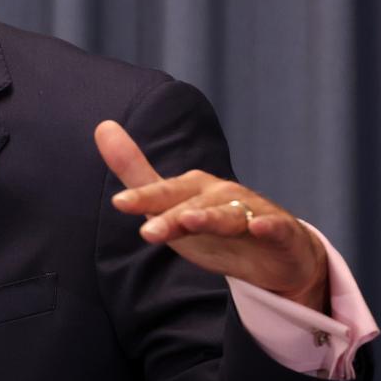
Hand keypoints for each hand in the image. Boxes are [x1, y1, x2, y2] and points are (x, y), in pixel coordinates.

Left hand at [94, 120, 329, 313]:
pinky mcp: (279, 232)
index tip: (118, 202)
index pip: (163, 194)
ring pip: (228, 216)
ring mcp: (251, 211)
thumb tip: (101, 125)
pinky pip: (273, 227)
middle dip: (170, 217)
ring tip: (189, 222)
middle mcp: (221, 194)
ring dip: (209, 218)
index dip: (142, 198)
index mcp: (193, 188)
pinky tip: (258, 226)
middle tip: (147, 232)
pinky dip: (267, 225)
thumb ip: (136, 174)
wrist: (277, 255)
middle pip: (192, 205)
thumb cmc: (214, 229)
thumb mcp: (170, 207)